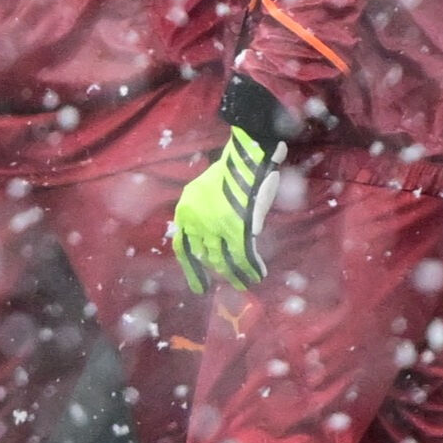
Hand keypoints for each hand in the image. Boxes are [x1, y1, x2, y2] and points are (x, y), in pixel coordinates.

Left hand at [169, 127, 276, 293]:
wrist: (247, 157)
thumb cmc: (230, 172)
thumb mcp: (205, 192)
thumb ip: (207, 216)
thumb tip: (219, 240)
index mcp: (185, 211)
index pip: (183, 247)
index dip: (191, 268)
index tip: (198, 286)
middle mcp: (196, 221)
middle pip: (205, 256)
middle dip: (217, 272)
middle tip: (226, 285)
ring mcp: (216, 225)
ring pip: (224, 259)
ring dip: (236, 274)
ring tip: (244, 285)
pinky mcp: (238, 228)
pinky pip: (243, 255)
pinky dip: (251, 267)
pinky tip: (258, 274)